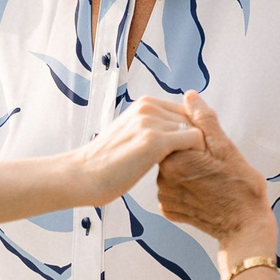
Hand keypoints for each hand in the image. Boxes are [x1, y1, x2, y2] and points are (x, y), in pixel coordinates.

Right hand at [72, 97, 205, 207]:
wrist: (83, 175)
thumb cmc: (106, 162)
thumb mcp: (131, 133)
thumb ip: (152, 126)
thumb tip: (175, 130)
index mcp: (144, 104)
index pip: (185, 112)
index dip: (190, 132)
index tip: (188, 153)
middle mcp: (149, 107)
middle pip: (193, 120)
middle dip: (195, 141)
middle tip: (190, 163)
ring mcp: (152, 122)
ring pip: (196, 130)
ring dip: (195, 151)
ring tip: (185, 169)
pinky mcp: (155, 140)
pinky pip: (194, 141)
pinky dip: (196, 155)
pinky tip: (184, 171)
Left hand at [157, 92, 276, 252]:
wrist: (245, 228)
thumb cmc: (241, 188)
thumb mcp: (226, 148)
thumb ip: (204, 120)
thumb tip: (190, 96)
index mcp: (175, 159)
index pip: (176, 133)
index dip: (196, 136)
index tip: (212, 148)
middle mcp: (163, 178)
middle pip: (172, 152)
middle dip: (191, 153)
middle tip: (215, 164)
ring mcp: (165, 197)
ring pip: (172, 171)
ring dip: (187, 170)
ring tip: (211, 179)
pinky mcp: (169, 211)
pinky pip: (173, 190)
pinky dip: (186, 188)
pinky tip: (204, 192)